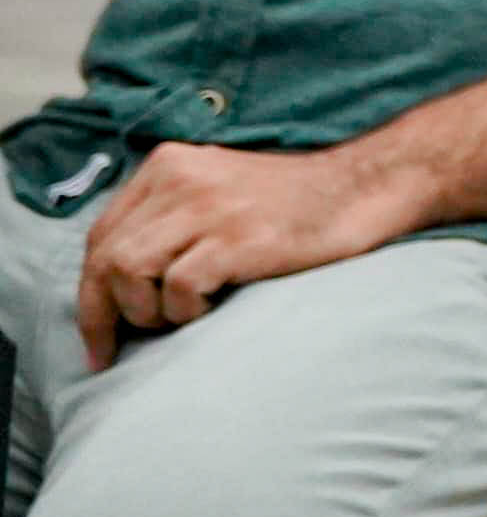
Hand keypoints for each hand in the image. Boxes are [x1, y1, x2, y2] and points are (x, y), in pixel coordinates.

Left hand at [75, 140, 425, 366]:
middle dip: (104, 315)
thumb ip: (169, 216)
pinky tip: (212, 309)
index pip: (100, 236)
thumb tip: (116, 280)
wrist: (366, 186)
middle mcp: (181, 179)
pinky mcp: (238, 238)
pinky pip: (178, 287)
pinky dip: (185, 311)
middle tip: (116, 351)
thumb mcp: (218, 189)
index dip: (90, 294)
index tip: (99, 337)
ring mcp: (210, 207)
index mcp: (169, 165)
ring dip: (146, 312)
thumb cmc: (293, 203)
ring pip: (128, 272)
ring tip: (180, 319)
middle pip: (105, 258)